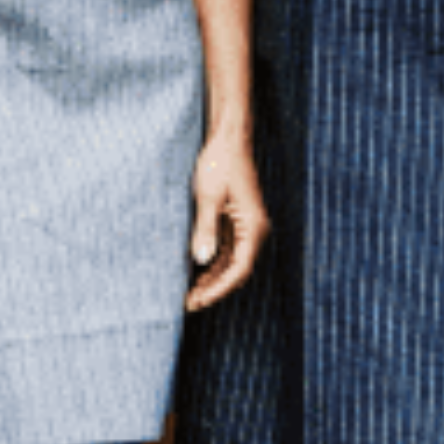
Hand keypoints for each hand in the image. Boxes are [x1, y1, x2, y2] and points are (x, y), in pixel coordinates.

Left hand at [185, 133, 267, 310]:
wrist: (228, 139)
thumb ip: (206, 229)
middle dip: (214, 289)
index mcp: (253, 227)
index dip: (219, 289)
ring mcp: (246, 227)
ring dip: (212, 279)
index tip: (198, 300)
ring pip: (231, 263)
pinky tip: (196, 274)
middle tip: (188, 304)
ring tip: (189, 294)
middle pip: (237, 271)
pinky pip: (227, 251)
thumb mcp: (208, 197)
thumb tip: (201, 260)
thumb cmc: (220, 163)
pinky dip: (213, 264)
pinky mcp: (236, 222)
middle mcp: (254, 231)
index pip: (240, 270)